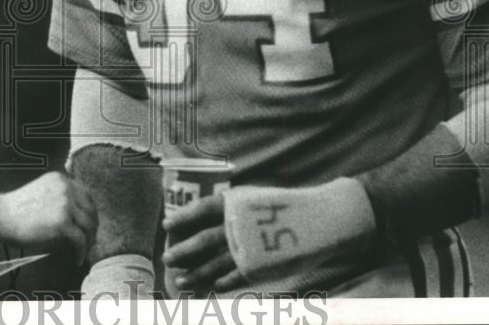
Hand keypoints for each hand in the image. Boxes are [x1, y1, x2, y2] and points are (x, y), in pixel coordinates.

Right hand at [0, 172, 96, 264]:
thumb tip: (79, 216)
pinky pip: (80, 240)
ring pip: (88, 226)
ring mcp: (65, 205)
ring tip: (84, 252)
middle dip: (92, 228)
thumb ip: (59, 196)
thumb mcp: (42, 192)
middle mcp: (66, 188)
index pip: (86, 196)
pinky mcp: (62, 223)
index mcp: (61, 179)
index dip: (90, 213)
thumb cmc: (16, 209)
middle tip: (90, 242)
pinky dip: (81, 252)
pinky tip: (77, 260)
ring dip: (89, 241)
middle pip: (90, 210)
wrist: (0, 216)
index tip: (89, 226)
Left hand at [163, 178, 376, 291]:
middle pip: (205, 239)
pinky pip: (239, 277)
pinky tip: (213, 288)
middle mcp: (242, 222)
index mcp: (238, 202)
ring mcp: (253, 246)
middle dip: (184, 250)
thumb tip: (203, 224)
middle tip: (167, 259)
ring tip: (182, 281)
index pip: (204, 208)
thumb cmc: (285, 208)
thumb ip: (232, 211)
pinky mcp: (265, 265)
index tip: (166, 224)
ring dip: (198, 273)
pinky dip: (224, 283)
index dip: (183, 216)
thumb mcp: (255, 199)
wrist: (322, 219)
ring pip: (218, 262)